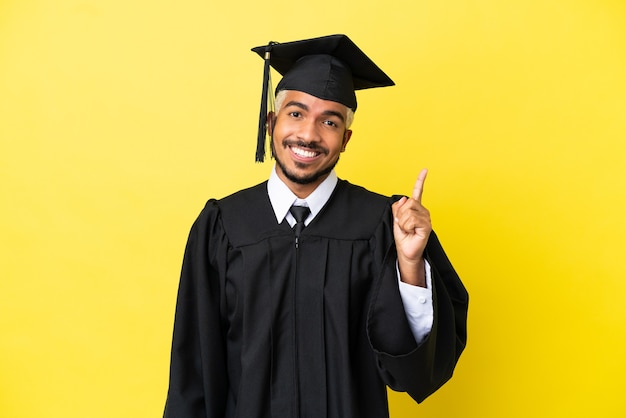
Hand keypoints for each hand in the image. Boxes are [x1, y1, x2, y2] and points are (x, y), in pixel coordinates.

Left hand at [392, 169, 431, 285]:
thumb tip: (404, 198)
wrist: (406, 251)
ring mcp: (426, 218)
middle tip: (403, 225)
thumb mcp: (396, 219)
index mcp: (416, 209)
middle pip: (408, 202)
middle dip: (400, 214)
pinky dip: (407, 226)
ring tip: (407, 230)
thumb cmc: (403, 237)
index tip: (425, 170)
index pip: (418, 192)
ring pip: (409, 211)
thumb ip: (398, 208)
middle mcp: (423, 211)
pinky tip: (412, 232)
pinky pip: (412, 219)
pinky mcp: (427, 226)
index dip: (420, 181)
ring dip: (403, 222)